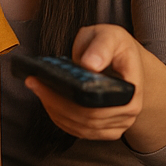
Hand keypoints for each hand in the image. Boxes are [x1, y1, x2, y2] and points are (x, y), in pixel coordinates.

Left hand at [24, 24, 143, 140]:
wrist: (123, 60)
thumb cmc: (116, 47)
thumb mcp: (111, 36)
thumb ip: (101, 47)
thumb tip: (90, 64)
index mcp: (132, 89)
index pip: (103, 104)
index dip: (74, 98)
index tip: (50, 81)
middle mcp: (128, 111)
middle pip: (88, 118)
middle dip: (56, 101)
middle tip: (33, 82)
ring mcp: (116, 123)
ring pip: (81, 127)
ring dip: (54, 109)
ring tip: (36, 87)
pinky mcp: (103, 128)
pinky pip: (79, 130)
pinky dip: (59, 117)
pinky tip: (46, 100)